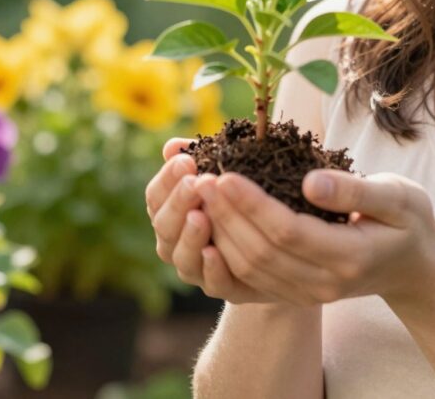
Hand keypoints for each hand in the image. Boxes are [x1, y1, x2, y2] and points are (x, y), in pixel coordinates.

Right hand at [145, 138, 279, 303]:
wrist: (277, 244)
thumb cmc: (243, 198)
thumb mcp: (227, 174)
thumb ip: (202, 158)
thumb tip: (173, 146)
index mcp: (172, 212)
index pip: (156, 196)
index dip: (167, 179)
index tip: (186, 160)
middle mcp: (177, 242)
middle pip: (164, 225)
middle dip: (178, 203)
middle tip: (194, 184)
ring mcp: (197, 268)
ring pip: (182, 256)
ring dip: (190, 236)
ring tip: (201, 216)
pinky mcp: (223, 288)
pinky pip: (212, 283)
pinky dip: (211, 269)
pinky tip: (215, 252)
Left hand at [192, 166, 434, 308]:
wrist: (415, 266)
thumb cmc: (408, 220)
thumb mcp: (397, 196)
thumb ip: (355, 191)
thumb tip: (311, 182)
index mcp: (349, 255)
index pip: (288, 231)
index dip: (252, 204)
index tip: (225, 173)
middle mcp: (324, 283)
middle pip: (260, 252)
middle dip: (226, 216)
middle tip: (200, 178)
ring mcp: (307, 294)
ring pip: (250, 270)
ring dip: (219, 232)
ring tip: (199, 194)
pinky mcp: (295, 294)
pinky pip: (250, 282)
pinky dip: (224, 256)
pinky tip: (208, 228)